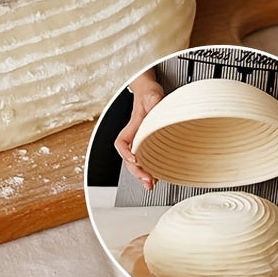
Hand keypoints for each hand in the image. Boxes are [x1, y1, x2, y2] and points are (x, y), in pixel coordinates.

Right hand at [114, 70, 164, 189]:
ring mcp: (142, 140)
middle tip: (147, 179)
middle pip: (128, 158)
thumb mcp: (152, 95)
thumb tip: (156, 107)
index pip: (122, 143)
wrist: (150, 91)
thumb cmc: (148, 93)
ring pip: (136, 161)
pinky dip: (149, 170)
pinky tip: (155, 177)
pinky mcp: (150, 142)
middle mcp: (135, 136)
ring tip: (150, 184)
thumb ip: (153, 101)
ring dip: (141, 174)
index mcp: (133, 126)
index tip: (134, 159)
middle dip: (136, 171)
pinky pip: (146, 158)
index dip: (126, 153)